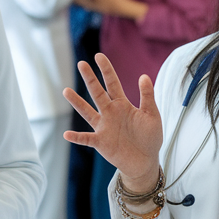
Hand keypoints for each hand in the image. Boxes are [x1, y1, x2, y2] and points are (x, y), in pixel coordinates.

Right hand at [62, 53, 162, 193]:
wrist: (145, 162)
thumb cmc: (149, 138)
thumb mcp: (152, 115)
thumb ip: (147, 96)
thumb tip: (143, 76)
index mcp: (123, 105)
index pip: (112, 83)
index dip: (106, 70)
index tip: (99, 56)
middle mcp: (110, 113)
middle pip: (97, 93)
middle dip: (90, 79)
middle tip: (81, 63)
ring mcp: (103, 127)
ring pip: (87, 112)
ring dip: (77, 103)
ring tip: (66, 91)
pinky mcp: (101, 143)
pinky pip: (86, 139)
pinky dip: (76, 137)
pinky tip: (67, 134)